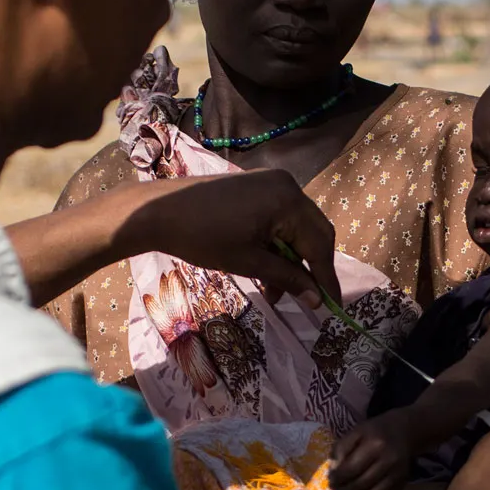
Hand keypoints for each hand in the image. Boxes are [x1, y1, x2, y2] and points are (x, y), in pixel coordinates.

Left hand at [122, 170, 339, 308]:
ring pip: (296, 228)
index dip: (326, 278)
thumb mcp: (248, 262)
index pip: (319, 244)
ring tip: (276, 292)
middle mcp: (287, 185)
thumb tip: (317, 299)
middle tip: (307, 300)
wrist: (157, 211)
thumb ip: (287, 278)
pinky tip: (266, 269)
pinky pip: (280, 218)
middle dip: (310, 268)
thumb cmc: (202, 238)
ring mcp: (271, 182)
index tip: (332, 307)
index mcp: (288, 200)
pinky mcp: (256, 186)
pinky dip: (277, 244)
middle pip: (314, 232)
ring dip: (291, 260)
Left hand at [331, 414, 415, 489]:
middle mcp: (389, 461)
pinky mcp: (401, 484)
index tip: (330, 480)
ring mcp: (397, 474)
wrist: (405, 433)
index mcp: (376, 445)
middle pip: (361, 484)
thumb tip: (333, 470)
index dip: (338, 478)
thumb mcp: (356, 431)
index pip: (351, 469)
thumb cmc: (375, 431)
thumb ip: (341, 448)